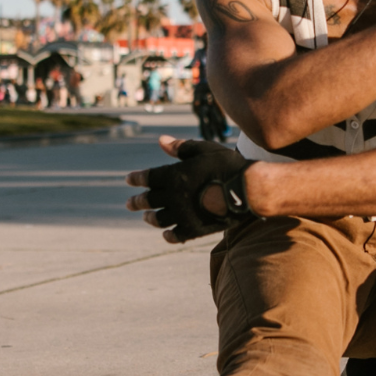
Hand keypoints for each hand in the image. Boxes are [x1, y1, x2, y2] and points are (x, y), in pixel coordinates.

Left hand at [125, 135, 255, 243]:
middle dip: (137, 201)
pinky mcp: (195, 229)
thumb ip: (181, 147)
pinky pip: (176, 235)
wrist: (247, 190)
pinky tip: (166, 235)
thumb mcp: (204, 150)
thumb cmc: (227, 165)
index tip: (129, 180)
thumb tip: (161, 140)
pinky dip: (169, 235)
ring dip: (150, 218)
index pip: (148, 177)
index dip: (137, 178)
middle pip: (149, 200)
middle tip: (129, 203)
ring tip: (146, 217)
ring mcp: (183, 214)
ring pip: (159, 219)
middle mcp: (174, 196)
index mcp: (175, 175)